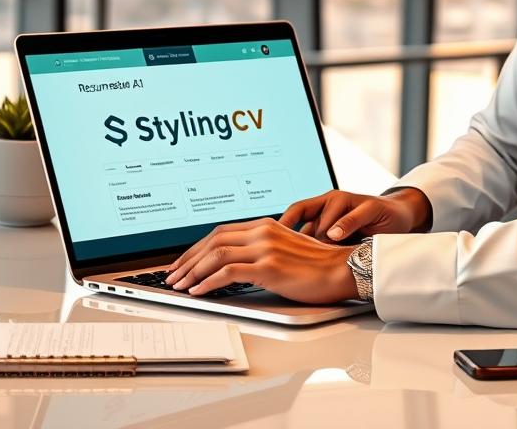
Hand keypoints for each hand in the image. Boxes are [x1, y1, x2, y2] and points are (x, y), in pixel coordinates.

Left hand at [163, 218, 358, 303]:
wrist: (343, 270)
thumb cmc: (318, 266)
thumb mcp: (286, 249)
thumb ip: (264, 248)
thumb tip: (237, 263)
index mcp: (266, 225)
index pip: (220, 232)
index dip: (196, 247)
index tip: (183, 262)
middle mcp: (263, 232)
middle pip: (213, 240)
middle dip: (187, 260)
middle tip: (173, 276)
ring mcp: (266, 248)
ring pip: (216, 255)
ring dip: (192, 272)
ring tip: (179, 286)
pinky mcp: (269, 267)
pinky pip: (228, 272)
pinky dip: (208, 282)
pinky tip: (199, 292)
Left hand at [279, 187, 430, 242]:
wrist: (397, 216)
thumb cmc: (362, 230)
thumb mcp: (335, 235)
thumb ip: (314, 241)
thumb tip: (284, 255)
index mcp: (321, 205)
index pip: (294, 211)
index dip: (280, 225)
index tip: (266, 242)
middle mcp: (333, 200)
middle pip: (307, 216)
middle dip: (300, 238)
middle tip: (291, 256)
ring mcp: (351, 201)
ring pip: (327, 217)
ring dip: (322, 235)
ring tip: (319, 251)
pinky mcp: (370, 205)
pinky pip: (353, 216)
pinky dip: (343, 226)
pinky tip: (335, 236)